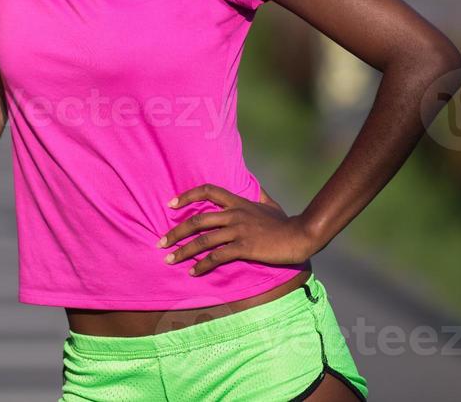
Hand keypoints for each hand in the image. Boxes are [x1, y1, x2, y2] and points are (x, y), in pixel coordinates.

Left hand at [157, 184, 317, 274]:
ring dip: (183, 251)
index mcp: (238, 202)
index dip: (187, 196)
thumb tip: (255, 187)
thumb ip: (259, 196)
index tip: (170, 205)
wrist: (299, 235)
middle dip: (175, 231)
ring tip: (170, 259)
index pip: (208, 191)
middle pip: (197, 220)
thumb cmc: (285, 223)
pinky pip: (217, 256)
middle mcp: (234, 214)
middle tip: (161, 242)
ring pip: (203, 240)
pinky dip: (203, 265)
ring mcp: (238, 230)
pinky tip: (193, 272)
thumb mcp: (270, 204)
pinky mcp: (244, 247)